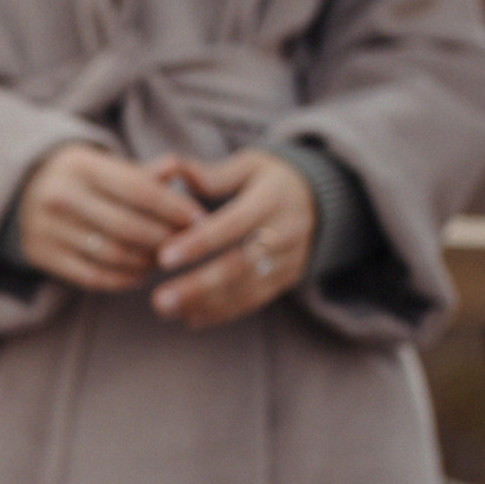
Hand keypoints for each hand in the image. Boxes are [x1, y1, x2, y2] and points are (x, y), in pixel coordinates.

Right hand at [14, 143, 201, 291]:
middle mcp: (58, 194)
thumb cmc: (82, 178)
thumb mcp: (107, 166)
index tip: (199, 220)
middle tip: (187, 245)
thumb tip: (178, 169)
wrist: (23, 190)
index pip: (138, 190)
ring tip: (165, 259)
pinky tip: (139, 274)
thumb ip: (143, 173)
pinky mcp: (39, 254)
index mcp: (80, 164)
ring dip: (146, 261)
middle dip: (164, 239)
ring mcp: (45, 226)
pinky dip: (122, 279)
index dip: (173, 208)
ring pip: (111, 254)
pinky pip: (91, 276)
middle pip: (127, 226)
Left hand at [149, 149, 315, 328]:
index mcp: (272, 200)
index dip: (199, 242)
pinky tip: (191, 318)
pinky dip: (222, 312)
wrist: (325, 200)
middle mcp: (285, 233)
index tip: (164, 257)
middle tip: (159, 300)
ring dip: (204, 303)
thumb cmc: (273, 178)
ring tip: (166, 310)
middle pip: (239, 265)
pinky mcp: (287, 279)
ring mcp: (288, 260)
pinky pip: (254, 301)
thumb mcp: (251, 165)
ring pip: (245, 289)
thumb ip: (213, 175)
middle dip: (198, 286)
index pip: (233, 225)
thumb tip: (173, 170)